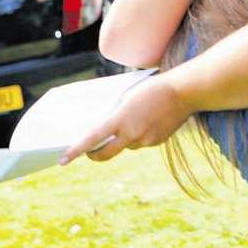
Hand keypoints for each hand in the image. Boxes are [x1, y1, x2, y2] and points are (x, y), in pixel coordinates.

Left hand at [60, 77, 192, 164]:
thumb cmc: (154, 87)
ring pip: (126, 145)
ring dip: (123, 138)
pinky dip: (140, 135)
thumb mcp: (128, 97)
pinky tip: (150, 120)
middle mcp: (131, 134)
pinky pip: (142, 142)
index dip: (75, 151)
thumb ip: (116, 115)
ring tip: (134, 119)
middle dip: (95, 154)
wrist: (185, 91)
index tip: (62, 160)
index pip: (91, 139)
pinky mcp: (157, 142)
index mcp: (120, 120)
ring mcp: (145, 140)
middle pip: (106, 153)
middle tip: (90, 151)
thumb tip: (106, 129)